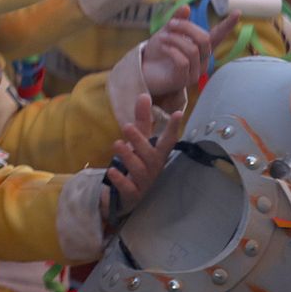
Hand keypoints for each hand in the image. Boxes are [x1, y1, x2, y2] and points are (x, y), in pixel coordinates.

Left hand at [105, 94, 184, 222]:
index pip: (168, 140)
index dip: (173, 127)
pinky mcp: (133, 195)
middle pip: (151, 155)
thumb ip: (141, 120)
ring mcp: (144, 183)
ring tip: (116, 144)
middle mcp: (153, 168)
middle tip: (127, 126)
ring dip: (128, 157)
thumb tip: (143, 95)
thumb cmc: (136, 164)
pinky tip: (112, 171)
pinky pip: (128, 188)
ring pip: (139, 170)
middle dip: (140, 140)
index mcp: (156, 154)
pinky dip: (121, 180)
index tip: (178, 113)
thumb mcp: (138, 141)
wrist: (125, 196)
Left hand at [139, 6, 238, 102]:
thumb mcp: (166, 33)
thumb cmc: (157, 53)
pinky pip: (182, 61)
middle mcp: (202, 61)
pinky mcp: (184, 80)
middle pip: (204, 39)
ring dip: (175, 39)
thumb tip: (187, 7)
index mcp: (200, 49)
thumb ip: (177, 21)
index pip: (217, 36)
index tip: (238, 12)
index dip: (227, 25)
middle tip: (170, 24)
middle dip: (186, 27)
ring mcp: (194, 72)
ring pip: (193, 50)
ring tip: (161, 37)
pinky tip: (162, 47)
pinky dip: (171, 50)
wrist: (142, 71)